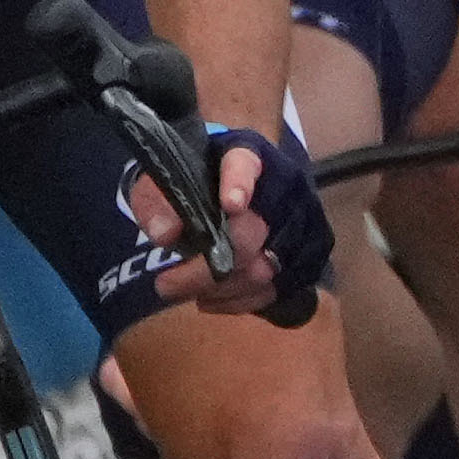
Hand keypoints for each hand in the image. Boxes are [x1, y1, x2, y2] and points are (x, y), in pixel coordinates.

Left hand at [169, 118, 334, 326]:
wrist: (223, 190)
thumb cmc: (190, 185)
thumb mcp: (159, 185)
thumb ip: (155, 204)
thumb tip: (165, 235)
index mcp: (243, 156)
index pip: (244, 164)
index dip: (241, 184)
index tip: (231, 204)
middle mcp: (281, 187)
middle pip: (252, 234)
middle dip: (207, 268)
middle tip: (166, 284)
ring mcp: (298, 224)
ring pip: (264, 269)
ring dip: (220, 289)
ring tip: (186, 292)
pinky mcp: (303, 257)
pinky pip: (275, 289)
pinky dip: (239, 302)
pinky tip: (210, 299)